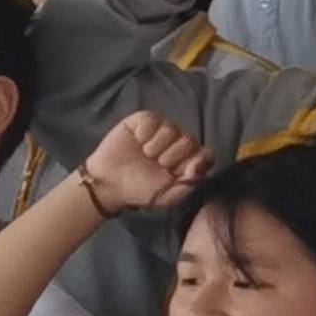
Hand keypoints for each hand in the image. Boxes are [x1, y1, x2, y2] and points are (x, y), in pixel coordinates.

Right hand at [79, 110, 213, 217]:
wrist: (109, 185)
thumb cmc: (140, 191)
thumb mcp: (168, 197)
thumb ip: (189, 184)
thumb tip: (199, 166)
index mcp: (188, 161)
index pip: (206, 154)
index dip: (196, 160)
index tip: (178, 171)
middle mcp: (177, 143)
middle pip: (189, 140)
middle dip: (173, 156)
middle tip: (157, 164)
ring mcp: (160, 130)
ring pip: (171, 128)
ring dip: (157, 145)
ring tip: (146, 155)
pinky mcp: (142, 121)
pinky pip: (152, 119)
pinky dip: (145, 131)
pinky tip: (138, 141)